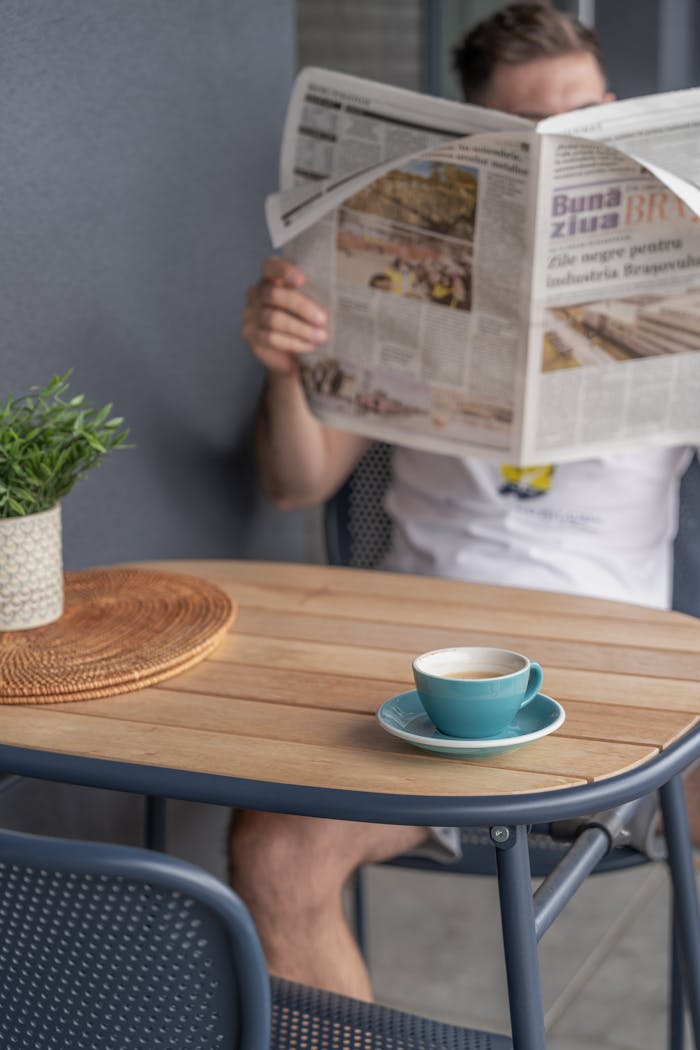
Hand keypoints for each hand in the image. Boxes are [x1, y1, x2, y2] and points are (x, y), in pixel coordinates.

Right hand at [242, 256, 327, 374]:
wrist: (291, 356)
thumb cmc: (305, 323)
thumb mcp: (311, 305)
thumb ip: (315, 293)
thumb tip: (341, 287)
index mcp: (270, 279)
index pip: (270, 266)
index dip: (284, 270)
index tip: (302, 280)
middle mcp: (256, 293)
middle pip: (275, 295)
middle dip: (302, 307)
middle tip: (323, 319)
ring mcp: (250, 314)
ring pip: (274, 318)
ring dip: (301, 329)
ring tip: (321, 336)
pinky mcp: (250, 335)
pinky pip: (271, 337)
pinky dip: (293, 343)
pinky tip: (310, 346)